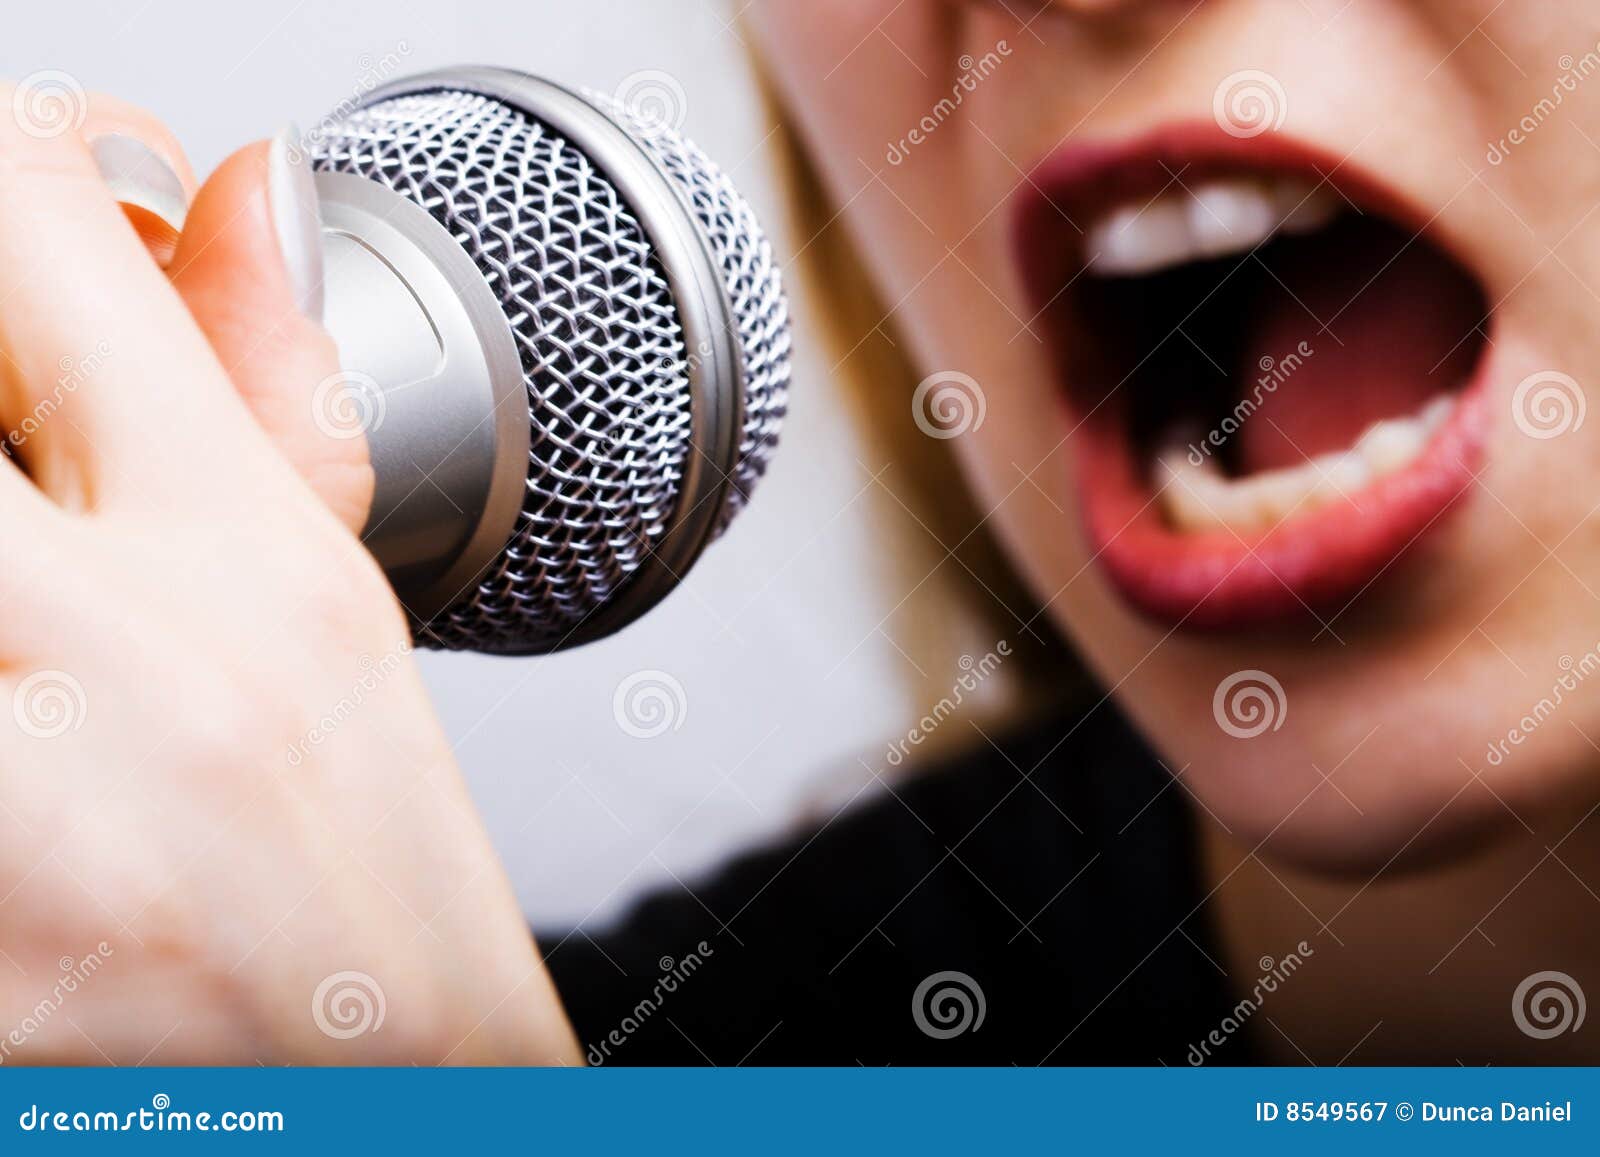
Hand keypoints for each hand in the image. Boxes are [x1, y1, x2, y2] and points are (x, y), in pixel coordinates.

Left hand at [0, 86, 577, 1064]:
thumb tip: (237, 202)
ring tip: (31, 631)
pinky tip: (23, 750)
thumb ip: (263, 395)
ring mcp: (15, 808)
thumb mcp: (342, 630)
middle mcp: (131, 652)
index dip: (11, 168)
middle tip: (18, 478)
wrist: (394, 1120)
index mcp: (253, 557)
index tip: (34, 206)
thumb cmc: (372, 909)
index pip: (38, 220)